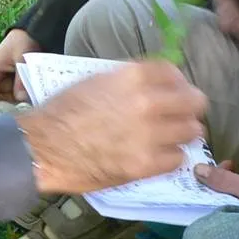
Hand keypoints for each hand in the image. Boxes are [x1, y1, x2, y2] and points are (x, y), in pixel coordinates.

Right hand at [0, 29, 38, 104]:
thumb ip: (21, 78)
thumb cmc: (23, 41)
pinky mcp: (11, 85)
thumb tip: (21, 98)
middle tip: (20, 108)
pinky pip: (13, 98)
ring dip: (14, 104)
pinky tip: (30, 96)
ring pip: (3, 103)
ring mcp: (2, 83)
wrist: (33, 34)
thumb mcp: (22, 57)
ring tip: (28, 100)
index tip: (2, 110)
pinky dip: (20, 99)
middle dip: (4, 108)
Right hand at [17, 60, 206, 194]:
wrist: (43, 146)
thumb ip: (131, 80)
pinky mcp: (145, 165)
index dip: (177, 83)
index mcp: (134, 76)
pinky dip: (170, 158)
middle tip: (179, 116)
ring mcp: (149, 135)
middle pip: (195, 102)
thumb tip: (157, 83)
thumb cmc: (65, 110)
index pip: (175, 73)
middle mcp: (147, 102)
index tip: (174, 91)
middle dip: (188, 108)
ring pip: (192, 132)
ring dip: (182, 134)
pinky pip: (177, 159)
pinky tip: (157, 155)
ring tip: (169, 137)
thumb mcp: (98, 79)